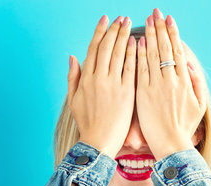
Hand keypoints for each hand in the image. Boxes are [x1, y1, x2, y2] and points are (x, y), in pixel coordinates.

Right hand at [67, 15, 136, 158]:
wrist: (98, 143)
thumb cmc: (87, 124)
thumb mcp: (73, 100)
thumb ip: (73, 77)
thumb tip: (72, 57)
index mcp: (85, 79)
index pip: (93, 49)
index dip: (100, 32)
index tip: (105, 19)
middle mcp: (98, 79)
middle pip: (106, 48)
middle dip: (114, 30)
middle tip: (121, 18)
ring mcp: (113, 85)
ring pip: (118, 54)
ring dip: (124, 37)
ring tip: (129, 24)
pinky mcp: (126, 93)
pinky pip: (130, 69)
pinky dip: (133, 54)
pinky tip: (138, 43)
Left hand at [136, 9, 206, 160]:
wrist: (171, 145)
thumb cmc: (184, 128)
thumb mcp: (199, 106)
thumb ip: (197, 84)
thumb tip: (190, 65)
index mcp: (185, 82)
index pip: (178, 51)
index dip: (173, 34)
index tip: (169, 19)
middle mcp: (171, 81)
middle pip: (165, 48)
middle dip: (160, 28)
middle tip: (156, 12)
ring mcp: (157, 86)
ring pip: (153, 55)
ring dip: (150, 36)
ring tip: (146, 21)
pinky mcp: (144, 94)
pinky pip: (141, 70)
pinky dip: (140, 55)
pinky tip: (138, 41)